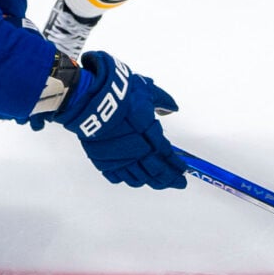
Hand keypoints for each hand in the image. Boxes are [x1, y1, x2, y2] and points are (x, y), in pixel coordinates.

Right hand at [37, 51, 184, 187]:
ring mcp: (119, 158)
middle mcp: (137, 151)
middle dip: (168, 179)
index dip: (176, 166)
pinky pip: (117, 177)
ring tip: (155, 181)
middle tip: (177, 183)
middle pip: (156, 172)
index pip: (167, 156)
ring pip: (137, 178)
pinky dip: (125, 178)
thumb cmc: (119, 94)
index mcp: (151, 135)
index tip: (182, 170)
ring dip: (149, 181)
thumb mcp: (147, 91)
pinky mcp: (102, 160)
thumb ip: (162, 100)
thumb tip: (171, 107)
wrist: (91, 99)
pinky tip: (130, 177)